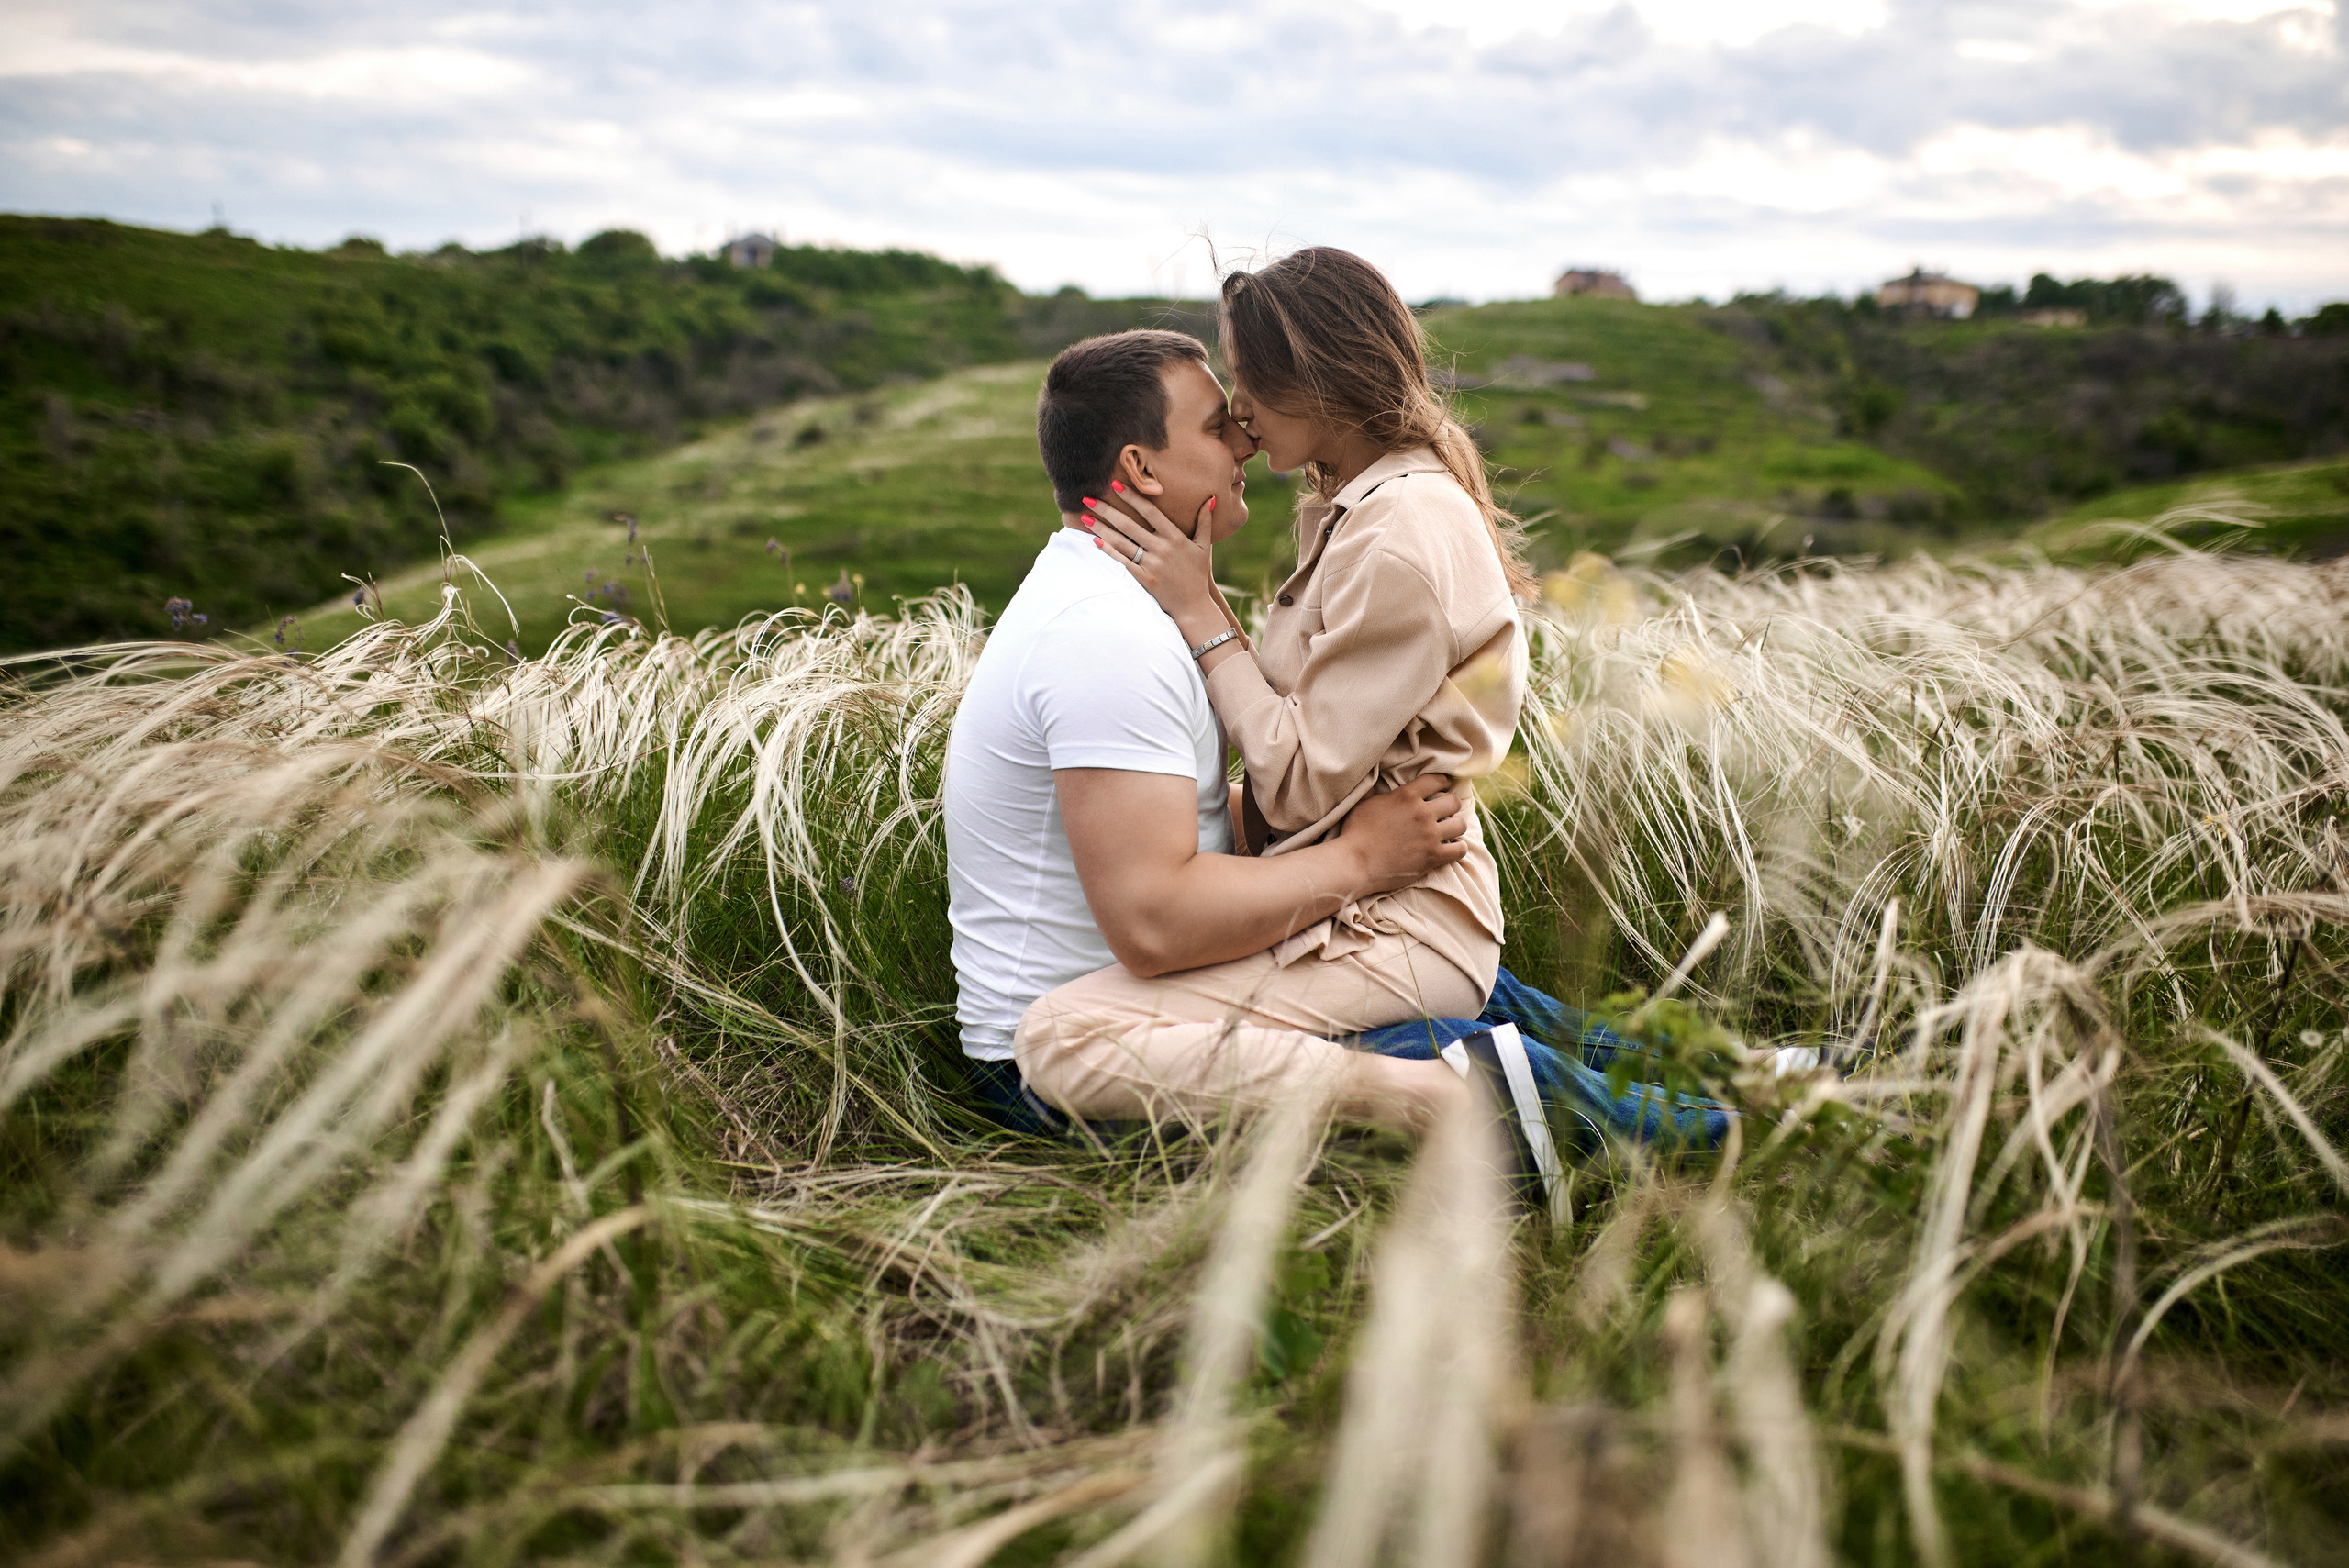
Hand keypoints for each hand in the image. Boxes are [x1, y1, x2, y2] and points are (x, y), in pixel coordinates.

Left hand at [1081, 486, 1223, 638]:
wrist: (1194, 606)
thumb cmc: (1197, 575)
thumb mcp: (1204, 547)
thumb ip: (1205, 522)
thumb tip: (1210, 499)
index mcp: (1176, 537)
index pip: (1149, 511)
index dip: (1131, 497)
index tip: (1115, 485)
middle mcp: (1162, 549)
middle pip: (1129, 525)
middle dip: (1106, 510)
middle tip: (1088, 498)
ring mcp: (1152, 565)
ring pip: (1121, 542)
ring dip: (1101, 528)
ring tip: (1084, 517)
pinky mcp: (1144, 579)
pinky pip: (1123, 562)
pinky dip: (1108, 551)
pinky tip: (1095, 540)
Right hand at [1335, 774, 1466, 892]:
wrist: (1354, 863)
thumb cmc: (1355, 833)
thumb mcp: (1364, 804)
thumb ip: (1377, 791)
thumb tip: (1374, 779)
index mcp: (1406, 796)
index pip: (1436, 780)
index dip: (1442, 783)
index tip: (1442, 788)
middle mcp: (1422, 813)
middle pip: (1454, 801)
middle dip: (1451, 805)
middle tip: (1446, 812)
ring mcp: (1429, 836)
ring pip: (1461, 825)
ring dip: (1456, 827)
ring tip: (1449, 831)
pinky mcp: (1432, 857)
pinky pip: (1460, 850)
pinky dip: (1458, 848)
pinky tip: (1451, 848)